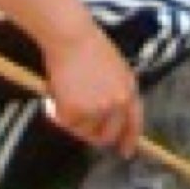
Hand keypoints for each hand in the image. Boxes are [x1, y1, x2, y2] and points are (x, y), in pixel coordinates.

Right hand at [42, 27, 143, 156]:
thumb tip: (108, 113)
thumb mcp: (116, 68)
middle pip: (107, 136)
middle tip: (80, 125)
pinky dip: (56, 111)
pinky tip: (55, 92)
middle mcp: (116, 105)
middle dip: (93, 135)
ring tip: (64, 93)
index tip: (125, 151)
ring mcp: (97, 110)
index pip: (134, 124)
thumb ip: (117, 91)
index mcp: (129, 91)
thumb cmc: (89, 45)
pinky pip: (64, 122)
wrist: (71, 36)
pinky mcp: (75, 112)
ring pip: (82, 130)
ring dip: (73, 119)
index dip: (129, 139)